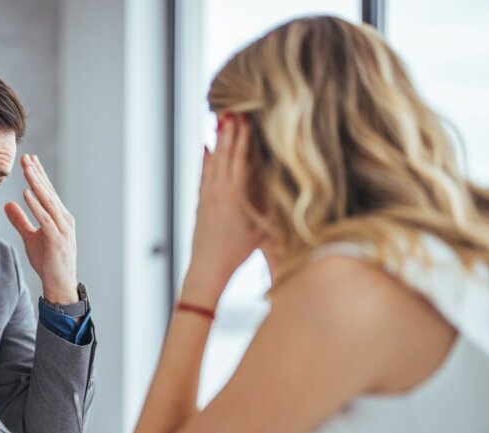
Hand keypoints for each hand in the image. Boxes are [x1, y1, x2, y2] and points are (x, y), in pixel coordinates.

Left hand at [4, 154, 78, 303]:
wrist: (60, 284)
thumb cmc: (48, 261)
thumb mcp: (30, 237)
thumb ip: (20, 220)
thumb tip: (8, 204)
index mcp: (59, 216)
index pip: (48, 191)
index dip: (38, 175)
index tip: (29, 160)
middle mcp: (64, 218)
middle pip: (48, 191)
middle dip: (37, 173)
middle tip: (26, 157)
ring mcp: (62, 228)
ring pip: (47, 201)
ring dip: (36, 183)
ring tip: (27, 168)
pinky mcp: (57, 239)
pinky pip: (45, 218)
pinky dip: (36, 205)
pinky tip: (27, 194)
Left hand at [183, 114, 265, 306]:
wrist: (207, 267)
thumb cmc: (237, 253)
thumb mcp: (261, 230)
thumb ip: (271, 208)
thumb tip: (289, 191)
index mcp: (234, 195)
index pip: (240, 159)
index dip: (243, 137)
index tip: (246, 118)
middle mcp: (217, 191)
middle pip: (224, 154)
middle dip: (229, 131)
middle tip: (232, 110)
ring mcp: (206, 196)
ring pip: (212, 162)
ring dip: (217, 141)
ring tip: (219, 121)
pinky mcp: (200, 203)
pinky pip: (203, 175)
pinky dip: (205, 160)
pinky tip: (206, 148)